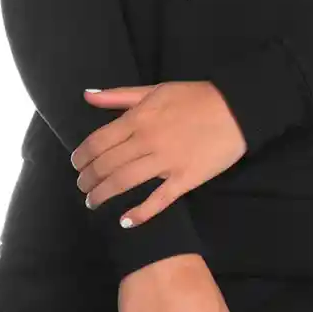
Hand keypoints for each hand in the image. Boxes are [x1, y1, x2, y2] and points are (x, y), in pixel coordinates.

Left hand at [71, 81, 246, 227]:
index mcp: (139, 118)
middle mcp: (147, 141)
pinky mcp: (185, 178)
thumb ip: (118, 95)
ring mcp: (166, 162)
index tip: (76, 165)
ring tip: (93, 203)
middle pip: (106, 165)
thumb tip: (86, 95)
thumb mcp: (154, 90)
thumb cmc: (194, 97)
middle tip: (82, 186)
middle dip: (87, 179)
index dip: (81, 157)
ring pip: (123, 183)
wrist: (236, 109)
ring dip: (102, 195)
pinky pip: (158, 201)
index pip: (97, 142)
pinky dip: (139, 214)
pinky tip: (125, 221)